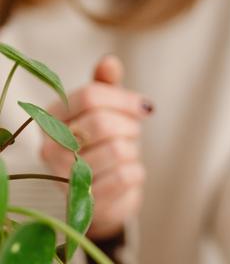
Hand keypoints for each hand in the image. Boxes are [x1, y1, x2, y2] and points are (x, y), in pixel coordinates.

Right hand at [41, 55, 153, 238]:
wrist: (103, 196)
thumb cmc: (103, 146)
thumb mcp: (104, 113)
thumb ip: (106, 88)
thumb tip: (110, 61)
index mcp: (52, 118)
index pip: (90, 96)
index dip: (124, 99)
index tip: (144, 107)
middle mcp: (51, 148)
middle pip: (102, 123)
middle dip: (129, 127)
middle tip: (132, 134)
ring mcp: (65, 177)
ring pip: (118, 150)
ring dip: (133, 151)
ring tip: (126, 155)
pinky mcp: (87, 201)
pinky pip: (126, 176)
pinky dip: (136, 172)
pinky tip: (127, 174)